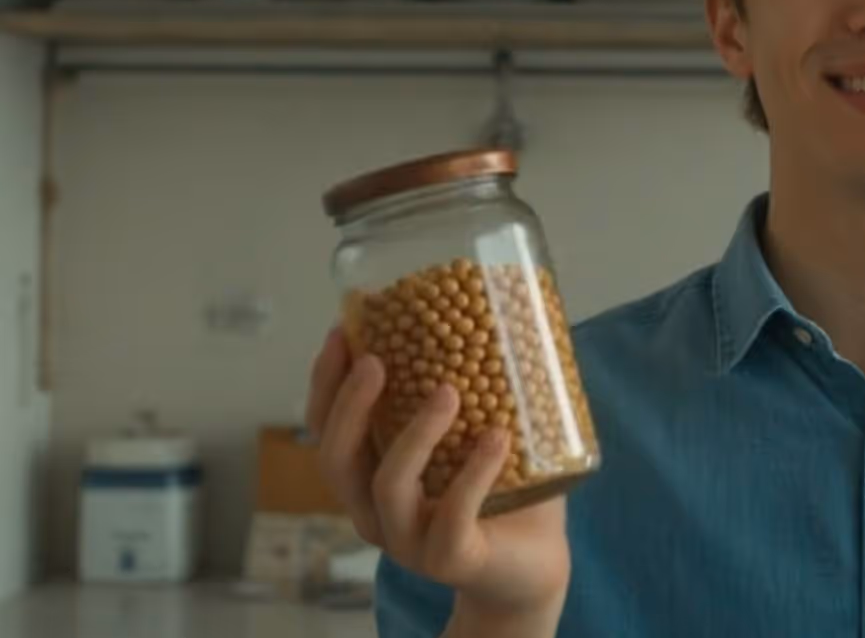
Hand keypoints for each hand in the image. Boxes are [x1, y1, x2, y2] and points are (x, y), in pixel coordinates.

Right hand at [307, 325, 570, 620]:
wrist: (532, 565)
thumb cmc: (504, 492)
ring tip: (448, 392)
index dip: (325, 383)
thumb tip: (501, 306)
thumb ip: (476, 384)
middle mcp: (377, 511)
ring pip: (388, 486)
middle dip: (349, 405)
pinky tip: (496, 439)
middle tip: (376, 361)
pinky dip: (474, 474)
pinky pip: (452, 516)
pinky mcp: (450, 558)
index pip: (327, 429)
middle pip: (336, 459)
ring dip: (414, 434)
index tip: (342, 332)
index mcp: (372, 476)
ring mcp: (409, 540)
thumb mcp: (481, 430)